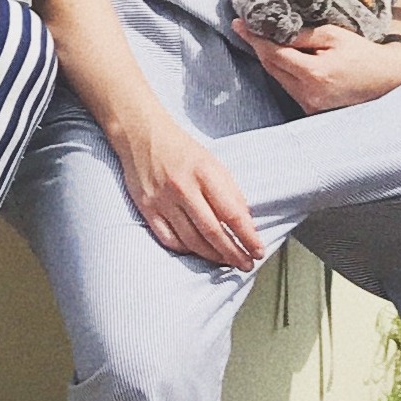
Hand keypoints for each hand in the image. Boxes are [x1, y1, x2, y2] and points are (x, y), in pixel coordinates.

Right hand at [111, 109, 266, 270]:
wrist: (142, 135)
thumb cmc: (181, 150)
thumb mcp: (213, 163)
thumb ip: (229, 192)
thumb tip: (246, 224)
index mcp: (204, 172)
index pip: (232, 214)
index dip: (248, 237)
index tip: (258, 251)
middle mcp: (183, 187)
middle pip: (213, 232)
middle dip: (234, 253)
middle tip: (246, 265)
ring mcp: (162, 200)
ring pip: (192, 240)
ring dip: (213, 256)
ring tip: (226, 262)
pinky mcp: (147, 208)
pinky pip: (169, 239)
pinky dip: (186, 250)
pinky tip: (198, 252)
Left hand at [234, 19, 400, 113]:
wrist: (386, 78)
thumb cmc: (362, 53)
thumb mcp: (333, 36)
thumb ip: (302, 35)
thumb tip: (274, 31)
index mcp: (314, 74)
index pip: (274, 54)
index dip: (254, 38)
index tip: (239, 24)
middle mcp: (309, 94)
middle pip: (271, 68)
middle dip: (258, 47)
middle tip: (246, 28)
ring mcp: (310, 106)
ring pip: (278, 79)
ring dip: (270, 60)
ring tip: (263, 40)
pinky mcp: (312, 110)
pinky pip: (290, 88)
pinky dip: (284, 73)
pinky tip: (283, 59)